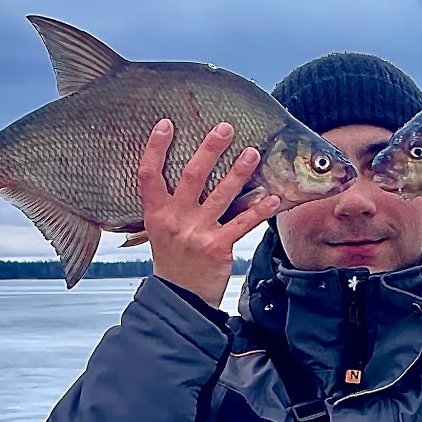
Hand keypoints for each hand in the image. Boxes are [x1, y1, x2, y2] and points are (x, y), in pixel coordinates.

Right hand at [138, 118, 279, 306]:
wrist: (180, 297)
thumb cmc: (173, 257)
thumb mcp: (158, 229)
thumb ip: (168, 201)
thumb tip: (188, 166)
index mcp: (156, 212)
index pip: (149, 174)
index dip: (155, 148)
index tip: (166, 124)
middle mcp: (174, 220)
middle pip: (191, 176)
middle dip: (209, 149)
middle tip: (225, 128)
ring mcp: (196, 233)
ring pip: (221, 195)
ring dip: (239, 173)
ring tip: (252, 153)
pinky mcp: (218, 247)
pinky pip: (242, 224)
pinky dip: (259, 210)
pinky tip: (272, 198)